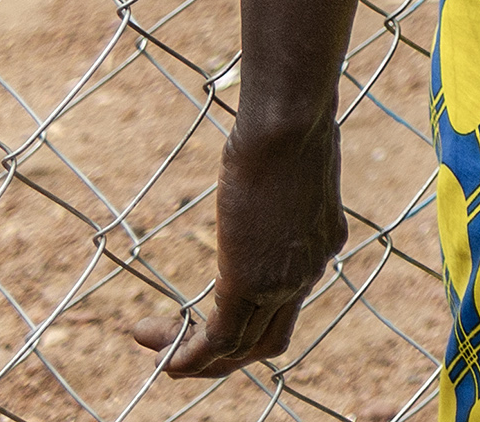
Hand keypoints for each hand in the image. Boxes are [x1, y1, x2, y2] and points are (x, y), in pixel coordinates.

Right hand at [151, 112, 342, 378]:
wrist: (290, 120)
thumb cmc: (288, 121)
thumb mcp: (291, 158)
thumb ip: (280, 178)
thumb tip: (261, 157)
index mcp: (321, 243)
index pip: (288, 301)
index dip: (249, 317)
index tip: (206, 310)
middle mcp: (311, 269)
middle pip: (269, 339)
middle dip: (224, 355)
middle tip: (179, 346)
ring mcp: (285, 280)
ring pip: (243, 348)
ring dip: (198, 359)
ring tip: (158, 350)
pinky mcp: (252, 280)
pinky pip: (220, 339)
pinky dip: (191, 356)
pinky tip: (165, 358)